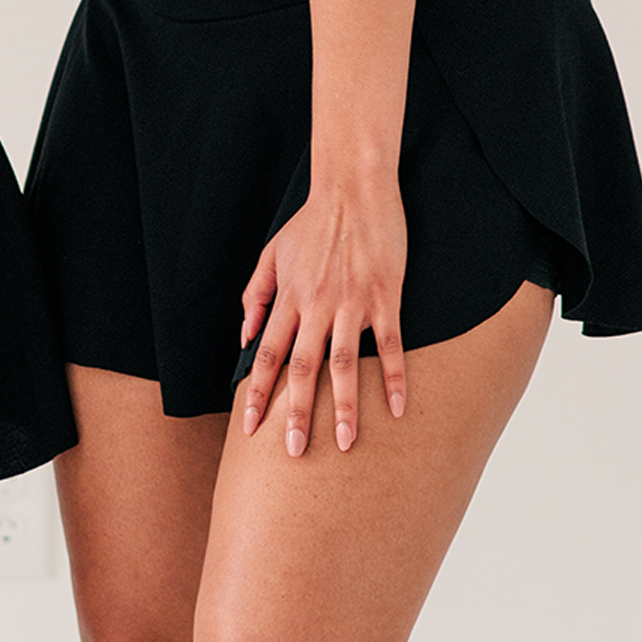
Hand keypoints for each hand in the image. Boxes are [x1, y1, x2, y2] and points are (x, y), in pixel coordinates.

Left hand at [238, 179, 407, 454]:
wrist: (353, 189)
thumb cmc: (312, 222)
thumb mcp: (272, 253)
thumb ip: (256, 295)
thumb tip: (243, 336)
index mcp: (289, 297)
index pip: (266, 353)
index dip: (257, 391)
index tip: (250, 426)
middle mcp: (317, 305)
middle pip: (303, 369)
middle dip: (297, 413)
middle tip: (294, 452)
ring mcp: (353, 303)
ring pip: (345, 364)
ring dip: (345, 406)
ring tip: (345, 444)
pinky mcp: (386, 297)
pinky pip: (390, 345)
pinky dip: (394, 377)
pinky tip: (398, 408)